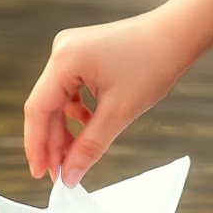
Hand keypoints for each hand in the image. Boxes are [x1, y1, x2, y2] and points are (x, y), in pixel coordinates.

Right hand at [22, 12, 193, 184]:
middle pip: (46, 105)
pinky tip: (89, 127)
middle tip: (60, 175)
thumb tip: (69, 177)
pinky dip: (76, 112)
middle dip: (53, 141)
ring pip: (58, 99)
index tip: (40, 175)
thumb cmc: (152, 65)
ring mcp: (71, 50)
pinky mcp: (82, 54)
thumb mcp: (119, 112)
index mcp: (65, 60)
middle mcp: (62, 51)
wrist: (176, 35)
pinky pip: (70, 89)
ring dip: (65, 129)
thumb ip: (89, 146)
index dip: (37, 145)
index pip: (38, 109)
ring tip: (74, 157)